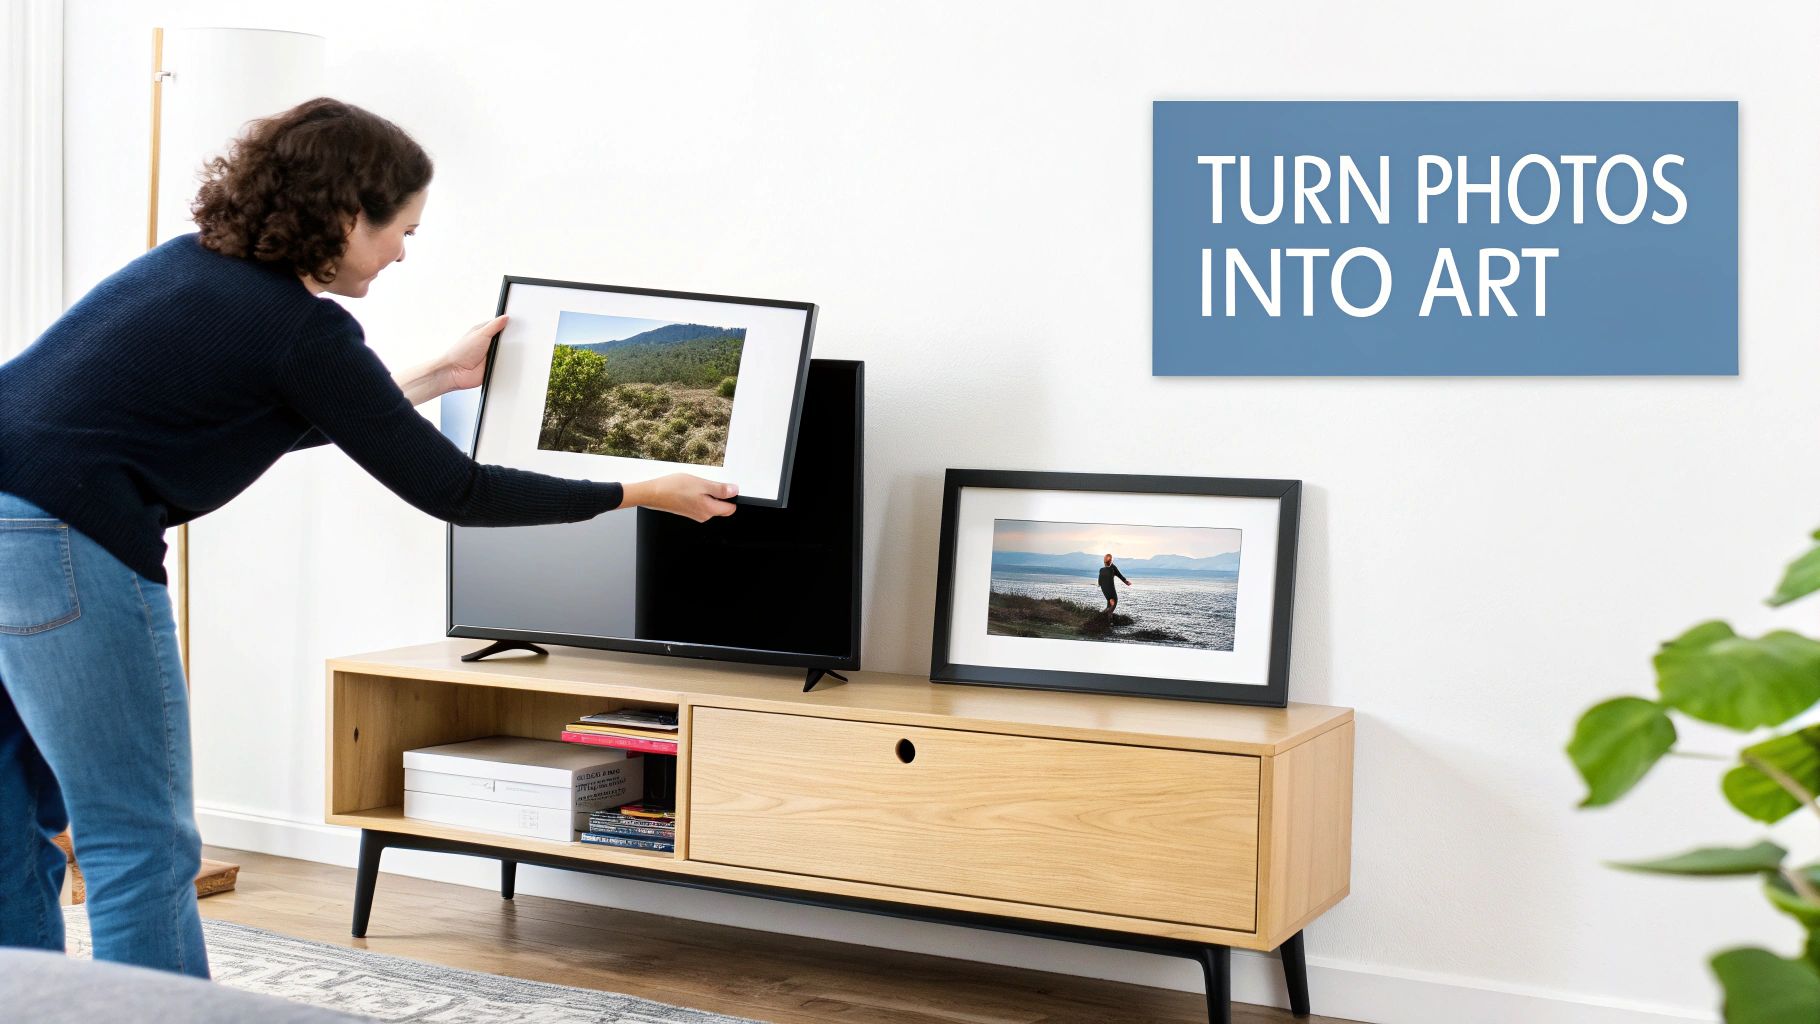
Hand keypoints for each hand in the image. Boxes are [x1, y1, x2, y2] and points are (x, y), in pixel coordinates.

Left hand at [440, 315, 507, 392]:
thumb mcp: (480, 334)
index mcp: (483, 332)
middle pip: (505, 340)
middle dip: (510, 340)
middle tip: (514, 340)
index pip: (500, 326)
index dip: (508, 325)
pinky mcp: (493, 367)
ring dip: (507, 354)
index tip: (518, 324)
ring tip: (504, 353)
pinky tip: (505, 362)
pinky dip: (506, 364)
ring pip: (506, 353)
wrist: (455, 372)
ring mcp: (490, 356)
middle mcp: (487, 344)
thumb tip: (504, 317)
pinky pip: (505, 365)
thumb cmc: (461, 352)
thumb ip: (494, 325)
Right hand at [622, 474, 737, 521]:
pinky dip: (700, 496)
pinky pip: (701, 504)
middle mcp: (704, 516)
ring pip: (711, 505)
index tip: (726, 487)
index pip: (731, 508)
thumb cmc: (674, 488)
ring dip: (709, 494)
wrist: (653, 493)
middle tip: (708, 484)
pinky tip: (691, 488)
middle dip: (720, 495)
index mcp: (709, 510)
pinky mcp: (688, 511)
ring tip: (697, 485)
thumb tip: (734, 491)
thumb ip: (720, 489)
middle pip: (722, 507)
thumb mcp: (701, 484)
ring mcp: (696, 515)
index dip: (731, 496)